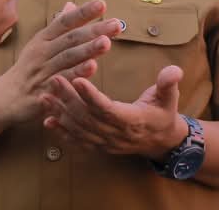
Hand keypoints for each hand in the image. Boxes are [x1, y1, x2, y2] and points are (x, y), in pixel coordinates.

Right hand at [0, 0, 122, 123]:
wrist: (4, 98)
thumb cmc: (27, 69)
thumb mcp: (39, 44)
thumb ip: (58, 26)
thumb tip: (71, 4)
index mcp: (43, 39)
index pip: (65, 21)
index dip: (83, 13)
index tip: (101, 3)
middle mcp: (43, 52)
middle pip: (70, 39)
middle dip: (93, 30)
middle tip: (116, 24)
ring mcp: (43, 71)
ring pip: (68, 58)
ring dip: (88, 50)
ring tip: (106, 42)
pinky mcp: (44, 91)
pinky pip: (62, 81)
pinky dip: (77, 74)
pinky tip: (92, 69)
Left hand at [42, 65, 190, 160]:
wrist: (161, 141)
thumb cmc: (163, 113)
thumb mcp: (169, 98)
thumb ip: (168, 84)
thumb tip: (174, 71)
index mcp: (132, 120)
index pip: (107, 109)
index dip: (91, 96)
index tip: (77, 79)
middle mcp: (116, 134)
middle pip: (87, 118)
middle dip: (68, 99)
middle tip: (54, 79)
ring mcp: (106, 143)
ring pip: (79, 129)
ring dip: (60, 113)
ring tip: (44, 95)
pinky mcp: (99, 146)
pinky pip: (78, 141)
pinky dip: (61, 132)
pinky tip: (47, 121)